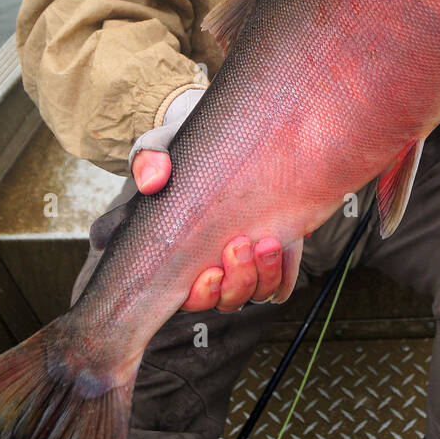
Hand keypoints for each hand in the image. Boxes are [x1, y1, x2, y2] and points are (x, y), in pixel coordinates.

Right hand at [131, 150, 289, 310]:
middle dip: (238, 281)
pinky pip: (286, 279)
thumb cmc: (190, 154)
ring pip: (260, 292)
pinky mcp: (278, 249)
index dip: (202, 294)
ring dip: (265, 274)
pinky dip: (288, 268)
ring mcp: (249, 261)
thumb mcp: (162, 148)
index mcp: (184, 257)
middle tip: (240, 245)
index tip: (211, 271)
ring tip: (267, 241)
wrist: (231, 139)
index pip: (191, 298)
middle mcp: (217, 266)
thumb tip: (151, 181)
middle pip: (229, 300)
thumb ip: (149, 159)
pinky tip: (290, 241)